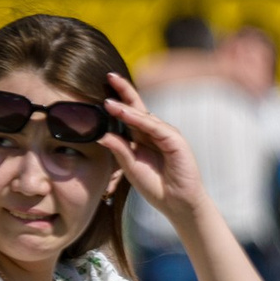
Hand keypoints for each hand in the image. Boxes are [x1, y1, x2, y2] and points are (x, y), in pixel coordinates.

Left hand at [101, 72, 208, 224]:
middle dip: (125, 91)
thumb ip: (119, 150)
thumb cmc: (157, 187)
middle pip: (139, 107)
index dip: (118, 100)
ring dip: (127, 108)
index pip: (130, 114)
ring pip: (145, 117)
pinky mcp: (176, 141)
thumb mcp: (131, 168)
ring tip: (108, 102)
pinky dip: (140, 121)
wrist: (177, 204)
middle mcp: (156, 133)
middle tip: (109, 76)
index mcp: (144, 138)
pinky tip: (126, 115)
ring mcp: (167, 135)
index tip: (103, 87)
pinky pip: (155, 127)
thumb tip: (102, 135)